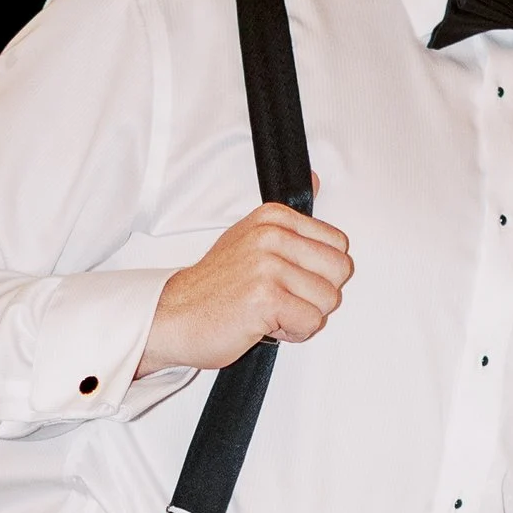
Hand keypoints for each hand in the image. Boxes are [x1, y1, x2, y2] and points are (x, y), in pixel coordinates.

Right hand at [141, 201, 351, 373]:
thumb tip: (315, 179)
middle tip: (281, 297)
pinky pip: (311, 322)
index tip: (287, 277)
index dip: (318, 271)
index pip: (339, 245)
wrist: (173, 316)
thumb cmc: (215, 286)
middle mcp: (272, 236)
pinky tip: (265, 324)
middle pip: (340, 271)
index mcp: (274, 218)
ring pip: (328, 300)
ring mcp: (268, 265)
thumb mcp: (251, 236)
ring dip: (303, 315)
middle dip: (316, 294)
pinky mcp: (266, 297)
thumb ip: (289, 218)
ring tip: (270, 310)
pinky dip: (292, 332)